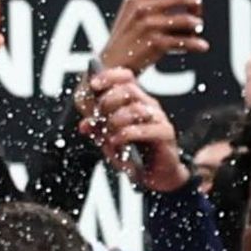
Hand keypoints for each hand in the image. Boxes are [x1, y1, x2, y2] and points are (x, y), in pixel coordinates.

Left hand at [76, 68, 188, 191]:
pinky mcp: (166, 134)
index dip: (110, 77)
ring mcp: (159, 118)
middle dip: (107, 103)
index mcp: (135, 100)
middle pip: (128, 91)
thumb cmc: (133, 152)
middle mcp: (148, 105)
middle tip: (98, 118)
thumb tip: (84, 125)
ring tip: (108, 135)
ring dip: (116, 121)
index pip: (126, 77)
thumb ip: (98, 129)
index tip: (93, 84)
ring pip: (136, 109)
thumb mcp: (109, 139)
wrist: (154, 174)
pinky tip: (116, 142)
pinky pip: (145, 129)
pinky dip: (127, 135)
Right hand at [102, 0, 206, 74]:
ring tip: (197, 28)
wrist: (113, 64)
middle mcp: (142, 10)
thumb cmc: (124, 40)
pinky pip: (185, 41)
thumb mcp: (128, 15)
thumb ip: (145, 3)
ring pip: (186, 20)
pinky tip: (202, 46)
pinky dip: (197, 44)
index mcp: (134, 0)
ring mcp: (150, 26)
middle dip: (194, 2)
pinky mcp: (157, 43)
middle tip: (197, 8)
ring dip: (197, 23)